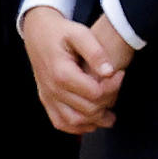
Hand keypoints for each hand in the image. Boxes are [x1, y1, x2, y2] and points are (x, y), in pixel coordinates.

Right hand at [20, 4, 120, 135]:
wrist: (37, 31)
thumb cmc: (60, 31)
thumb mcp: (79, 33)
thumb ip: (95, 52)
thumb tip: (109, 72)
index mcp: (61, 73)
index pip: (96, 93)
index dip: (114, 87)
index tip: (121, 73)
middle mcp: (52, 88)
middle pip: (88, 110)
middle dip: (108, 102)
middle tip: (116, 89)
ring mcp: (47, 96)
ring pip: (74, 121)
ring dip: (95, 121)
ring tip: (110, 113)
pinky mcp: (45, 99)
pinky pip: (60, 122)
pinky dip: (77, 127)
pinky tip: (91, 120)